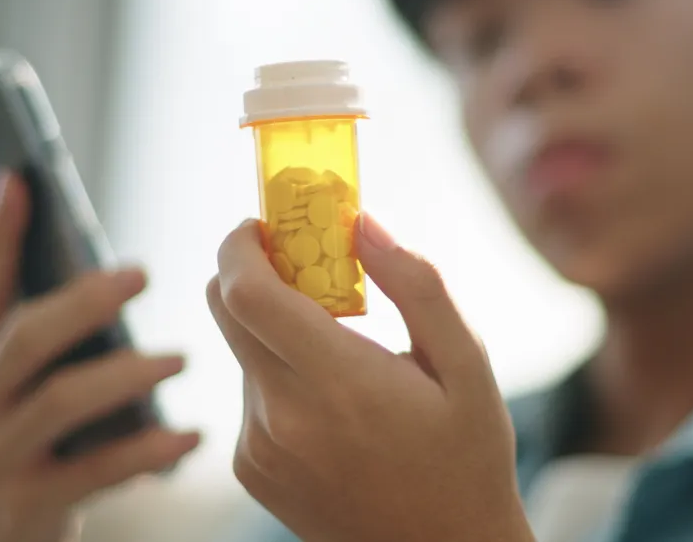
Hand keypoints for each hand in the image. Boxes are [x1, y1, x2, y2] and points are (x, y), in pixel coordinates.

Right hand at [0, 173, 199, 541]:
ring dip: (130, 372)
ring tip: (180, 360)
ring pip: (64, 400)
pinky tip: (190, 436)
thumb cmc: (17, 454)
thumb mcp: (6, 397)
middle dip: (85, 299)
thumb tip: (102, 278)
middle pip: (25, 338)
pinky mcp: (30, 502)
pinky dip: (149, 449)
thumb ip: (36, 347)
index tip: (21, 181)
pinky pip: (98, 469)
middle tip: (142, 273)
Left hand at [206, 215, 533, 541]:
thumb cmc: (465, 457)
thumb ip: (417, 286)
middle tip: (302, 265)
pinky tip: (333, 405)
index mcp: (337, 382)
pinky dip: (277, 377)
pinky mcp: (250, 468)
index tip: (265, 224)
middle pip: (225, 310)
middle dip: (251, 271)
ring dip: (275, 331)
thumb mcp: (466, 365)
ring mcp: (259, 447)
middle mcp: (282, 415)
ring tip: (342, 356)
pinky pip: (249, 394)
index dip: (241, 243)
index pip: (245, 292)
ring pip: (242, 351)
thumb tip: (363, 223)